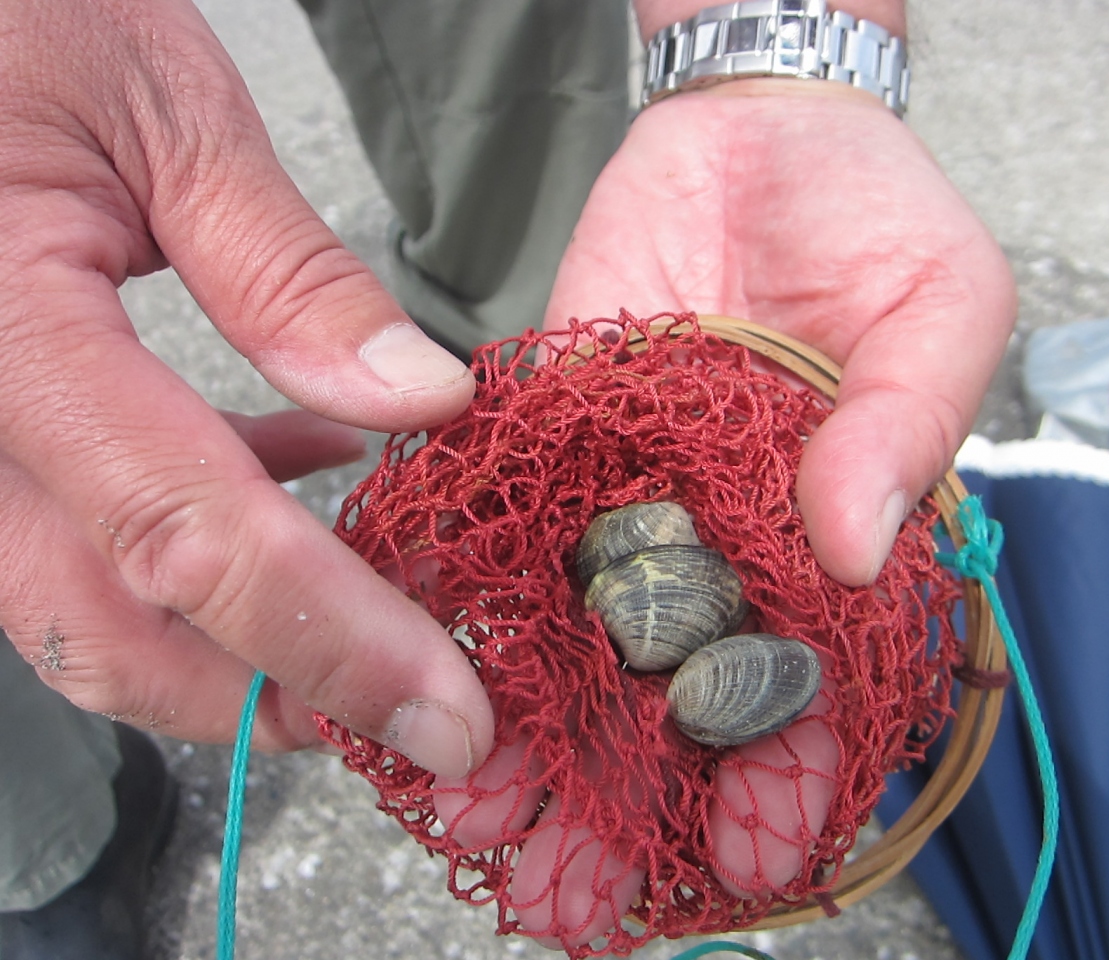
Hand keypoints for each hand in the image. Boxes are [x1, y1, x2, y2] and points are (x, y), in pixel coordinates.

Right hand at [0, 0, 493, 776]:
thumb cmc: (14, 14)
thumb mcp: (163, 113)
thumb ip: (288, 274)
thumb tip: (420, 402)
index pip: (189, 537)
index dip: (332, 643)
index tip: (447, 715)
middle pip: (112, 627)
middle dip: (275, 693)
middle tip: (415, 709)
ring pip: (84, 605)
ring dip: (241, 637)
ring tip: (378, 609)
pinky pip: (81, 528)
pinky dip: (199, 544)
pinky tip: (303, 472)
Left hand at [439, 82, 1014, 946]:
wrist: (755, 129)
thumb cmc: (875, 218)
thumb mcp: (937, 307)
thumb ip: (903, 423)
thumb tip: (855, 544)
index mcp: (830, 542)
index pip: (815, 686)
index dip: (789, 776)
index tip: (753, 855)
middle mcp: (727, 544)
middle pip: (678, 698)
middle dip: (627, 800)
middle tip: (571, 894)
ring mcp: (636, 502)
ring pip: (579, 645)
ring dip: (529, 742)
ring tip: (481, 828)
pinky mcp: (554, 448)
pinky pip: (506, 538)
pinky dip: (468, 611)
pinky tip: (429, 682)